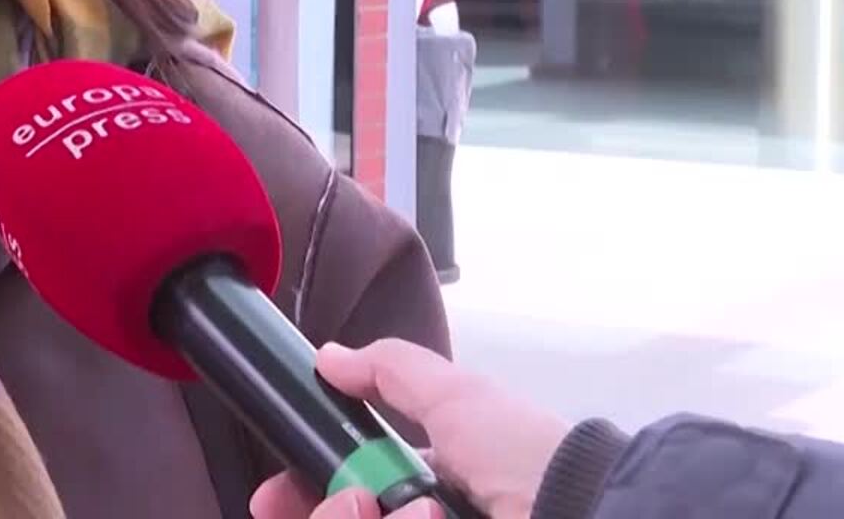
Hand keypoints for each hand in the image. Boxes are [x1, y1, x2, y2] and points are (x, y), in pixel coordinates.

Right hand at [250, 339, 569, 518]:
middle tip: (352, 504)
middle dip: (329, 514)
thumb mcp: (456, 396)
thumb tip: (326, 356)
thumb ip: (389, 371)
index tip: (269, 501)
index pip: (341, 499)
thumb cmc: (525, 456)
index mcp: (422, 492)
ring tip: (423, 517)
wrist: (590, 516)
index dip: (299, 498)